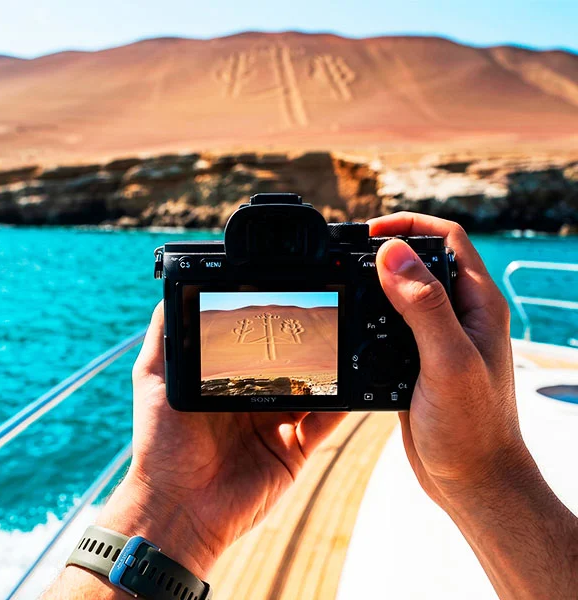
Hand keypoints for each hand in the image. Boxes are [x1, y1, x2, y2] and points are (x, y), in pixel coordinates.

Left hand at [97, 304, 344, 575]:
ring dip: (328, 370)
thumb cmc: (160, 444)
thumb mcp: (153, 379)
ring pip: (311, 389)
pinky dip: (341, 405)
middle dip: (305, 345)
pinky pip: (324, 424)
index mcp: (225, 381)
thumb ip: (165, 336)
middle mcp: (253, 399)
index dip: (269, 327)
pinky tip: (353, 383)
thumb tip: (173, 291)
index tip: (287, 300)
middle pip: (288, 365)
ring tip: (344, 341)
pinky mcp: (294, 450)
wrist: (178, 506)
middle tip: (325, 316)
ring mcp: (276, 425)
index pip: (254, 346)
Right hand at [370, 212, 533, 507]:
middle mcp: (459, 315)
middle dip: (383, 250)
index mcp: (477, 305)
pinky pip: (388, 326)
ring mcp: (437, 338)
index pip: (447, 238)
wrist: (472, 481)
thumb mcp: (448, 361)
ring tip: (341, 284)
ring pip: (400, 292)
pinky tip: (348, 326)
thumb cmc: (474, 428)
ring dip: (371, 283)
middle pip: (419, 260)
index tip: (369, 232)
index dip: (409, 225)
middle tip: (345, 254)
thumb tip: (394, 255)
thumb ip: (423, 306)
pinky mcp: (416, 361)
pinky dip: (366, 317)